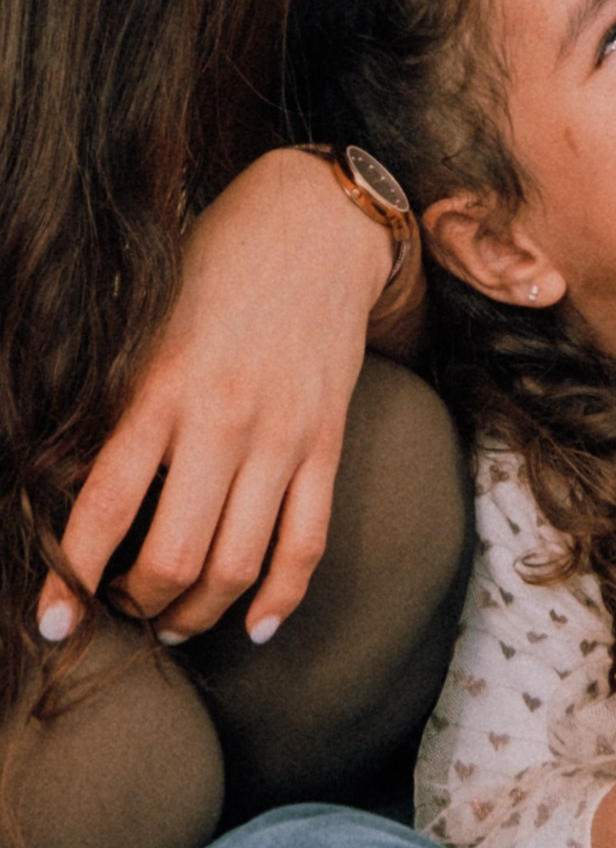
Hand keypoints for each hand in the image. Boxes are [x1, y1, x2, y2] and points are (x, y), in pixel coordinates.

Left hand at [37, 148, 394, 645]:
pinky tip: (255, 625)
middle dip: (137, 606)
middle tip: (122, 608)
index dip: (71, 581)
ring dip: (197, 614)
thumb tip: (67, 486)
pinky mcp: (329, 440)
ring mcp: (283, 434)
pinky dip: (280, 598)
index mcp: (162, 386)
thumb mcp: (147, 325)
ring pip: (237, 566)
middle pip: (172, 558)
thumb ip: (118, 404)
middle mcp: (224, 417)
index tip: (55, 621)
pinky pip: (306, 543)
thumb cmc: (213, 266)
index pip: (103, 510)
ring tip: (174, 622)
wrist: (315, 223)